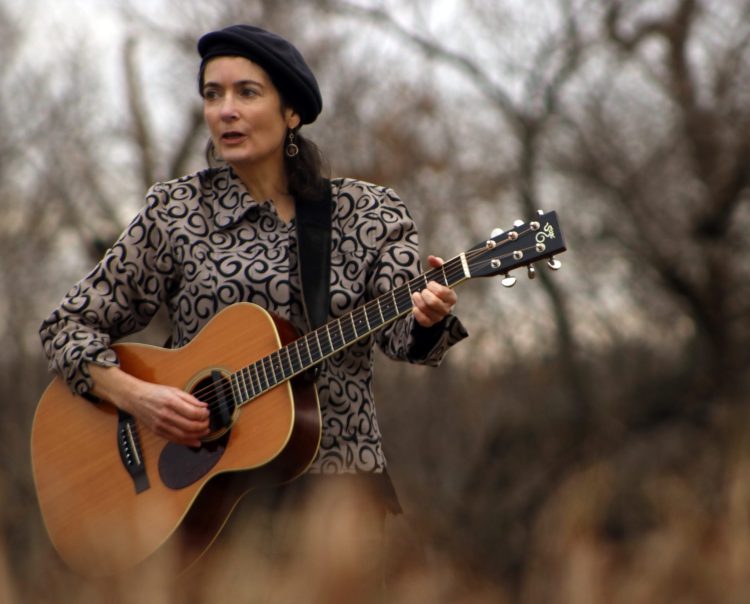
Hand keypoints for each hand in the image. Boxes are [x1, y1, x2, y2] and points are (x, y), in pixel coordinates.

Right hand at [89, 365, 209, 446]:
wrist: (135, 398)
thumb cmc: (155, 392)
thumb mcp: (174, 390)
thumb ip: (190, 399)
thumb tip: (204, 406)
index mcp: (171, 402)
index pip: (193, 413)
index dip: (204, 415)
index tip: (207, 413)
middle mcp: (165, 415)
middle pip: (189, 426)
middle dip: (203, 426)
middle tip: (208, 423)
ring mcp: (160, 425)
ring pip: (183, 435)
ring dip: (197, 435)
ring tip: (205, 432)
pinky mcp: (157, 432)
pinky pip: (174, 440)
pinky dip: (187, 442)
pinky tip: (196, 441)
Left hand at [411, 255, 457, 327]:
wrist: (429, 303)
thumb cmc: (435, 287)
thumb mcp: (437, 275)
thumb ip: (437, 265)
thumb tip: (432, 258)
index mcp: (451, 296)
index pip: (444, 292)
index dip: (434, 287)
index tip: (429, 283)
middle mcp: (447, 308)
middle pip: (434, 302)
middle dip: (425, 294)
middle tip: (422, 290)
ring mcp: (438, 317)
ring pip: (427, 310)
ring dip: (418, 301)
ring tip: (415, 295)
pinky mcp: (430, 323)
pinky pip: (423, 321)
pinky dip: (417, 312)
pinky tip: (414, 307)